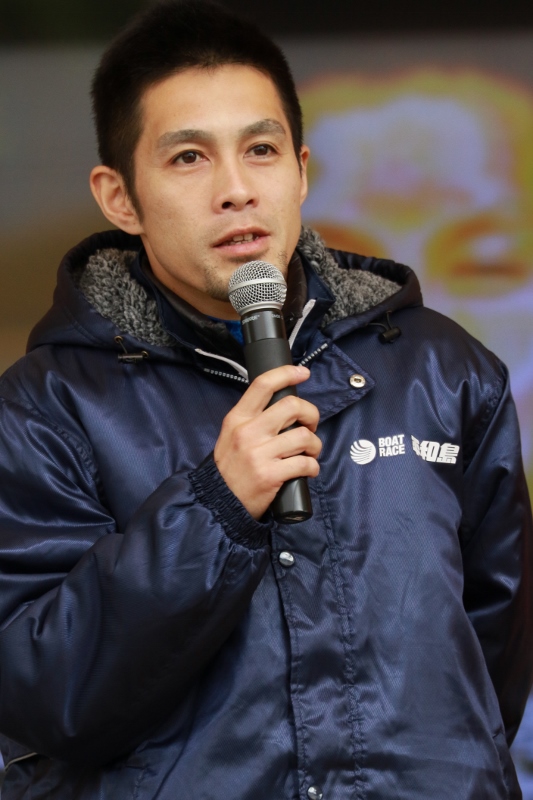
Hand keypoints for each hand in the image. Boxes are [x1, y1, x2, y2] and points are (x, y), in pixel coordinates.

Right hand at [213, 365, 321, 518]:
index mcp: (238, 419)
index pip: (263, 385)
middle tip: (311, 425)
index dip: (286, 373)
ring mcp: (259, 454)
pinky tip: (308, 470)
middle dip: (311, 414)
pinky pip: (305, 463)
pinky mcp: (270, 475)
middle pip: (292, 406)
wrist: (218, 501)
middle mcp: (248, 432)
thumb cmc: (230, 468)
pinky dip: (313, 467)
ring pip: (303, 436)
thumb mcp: (231, 435)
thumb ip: (252, 419)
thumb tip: (284, 406)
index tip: (302, 372)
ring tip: (310, 452)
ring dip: (315, 445)